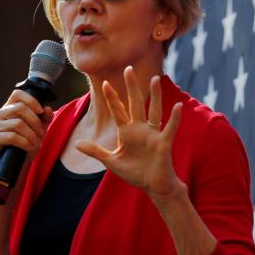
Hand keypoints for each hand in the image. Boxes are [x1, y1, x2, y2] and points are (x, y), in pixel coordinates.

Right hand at [0, 90, 53, 170]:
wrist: (15, 166)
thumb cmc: (25, 145)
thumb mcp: (38, 130)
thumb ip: (44, 119)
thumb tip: (48, 110)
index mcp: (8, 108)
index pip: (18, 94)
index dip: (32, 100)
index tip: (41, 111)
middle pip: (20, 108)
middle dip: (36, 122)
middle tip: (41, 134)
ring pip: (18, 124)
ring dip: (32, 136)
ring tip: (36, 144)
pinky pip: (12, 136)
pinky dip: (25, 143)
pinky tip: (29, 148)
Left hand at [75, 66, 185, 203]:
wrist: (153, 186)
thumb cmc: (135, 173)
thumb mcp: (112, 161)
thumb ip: (96, 151)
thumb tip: (76, 144)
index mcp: (127, 132)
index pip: (118, 111)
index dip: (112, 98)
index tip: (105, 84)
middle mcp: (141, 129)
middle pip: (135, 103)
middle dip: (132, 87)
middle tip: (129, 69)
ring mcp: (153, 134)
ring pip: (154, 110)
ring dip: (155, 95)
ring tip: (155, 78)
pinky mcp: (164, 143)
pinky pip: (170, 128)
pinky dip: (175, 118)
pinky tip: (178, 106)